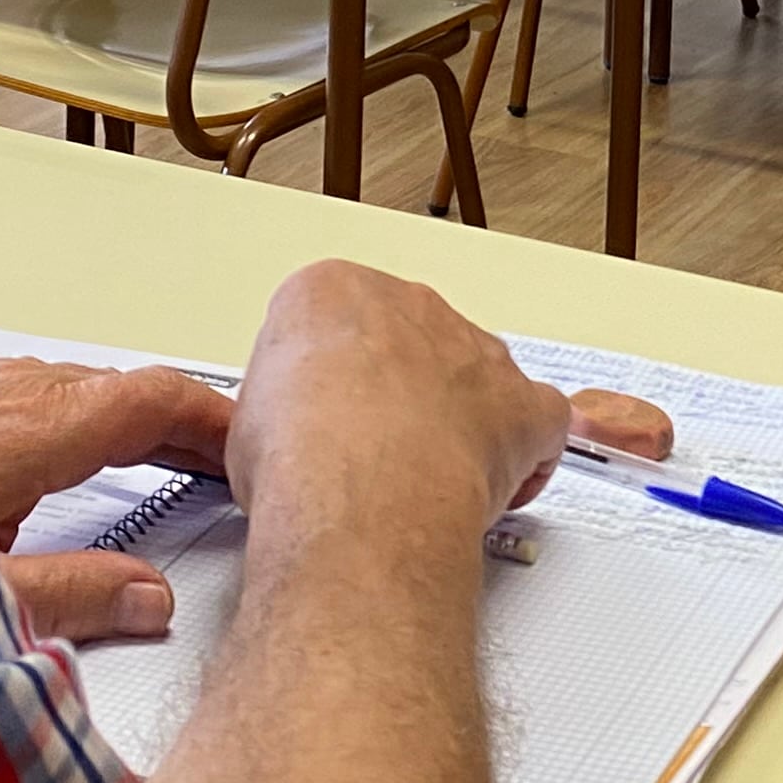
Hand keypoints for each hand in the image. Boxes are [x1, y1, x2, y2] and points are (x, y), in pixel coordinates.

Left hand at [0, 353, 238, 642]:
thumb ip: (70, 596)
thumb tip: (147, 599)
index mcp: (31, 430)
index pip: (153, 400)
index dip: (210, 419)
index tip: (245, 441)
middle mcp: (2, 389)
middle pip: (117, 391)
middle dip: (174, 424)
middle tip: (213, 461)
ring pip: (66, 386)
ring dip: (115, 418)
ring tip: (145, 456)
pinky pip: (18, 388)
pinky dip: (63, 413)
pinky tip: (53, 447)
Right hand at [226, 260, 579, 544]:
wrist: (358, 491)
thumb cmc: (299, 459)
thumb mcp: (245, 422)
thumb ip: (275, 410)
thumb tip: (278, 445)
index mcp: (331, 291)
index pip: (333, 325)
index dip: (326, 384)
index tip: (321, 421)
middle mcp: (410, 305)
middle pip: (410, 342)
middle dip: (396, 395)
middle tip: (372, 455)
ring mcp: (474, 347)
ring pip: (475, 376)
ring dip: (457, 421)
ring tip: (425, 481)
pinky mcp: (522, 399)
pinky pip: (537, 419)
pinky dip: (524, 453)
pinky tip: (495, 489)